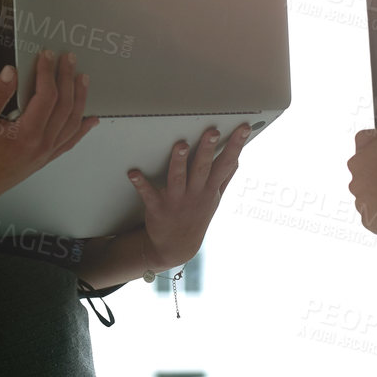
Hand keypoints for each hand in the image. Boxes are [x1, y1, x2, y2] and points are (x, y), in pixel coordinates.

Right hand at [0, 50, 98, 211]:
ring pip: (72, 122)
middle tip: (69, 58)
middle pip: (64, 106)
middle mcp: (42, 144)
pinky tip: (91, 119)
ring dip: (79, 98)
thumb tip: (11, 71)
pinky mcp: (46, 158)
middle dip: (67, 78)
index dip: (48, 72)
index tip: (46, 55)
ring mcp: (47, 153)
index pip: (46, 96)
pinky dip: (82, 128)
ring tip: (82, 78)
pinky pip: (70, 141)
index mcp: (26, 134)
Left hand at [129, 124, 249, 273]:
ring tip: (181, 145)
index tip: (243, 128)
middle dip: (207, 150)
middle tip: (212, 132)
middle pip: (203, 168)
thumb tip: (237, 159)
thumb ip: (225, 178)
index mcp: (210, 188)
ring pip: (178, 178)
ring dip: (179, 162)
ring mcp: (177, 201)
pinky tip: (134, 173)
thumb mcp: (214, 199)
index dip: (236, 145)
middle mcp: (196, 193)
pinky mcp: (157, 208)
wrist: (176, 248)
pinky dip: (141, 184)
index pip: (226, 163)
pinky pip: (149, 194)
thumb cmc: (196, 216)